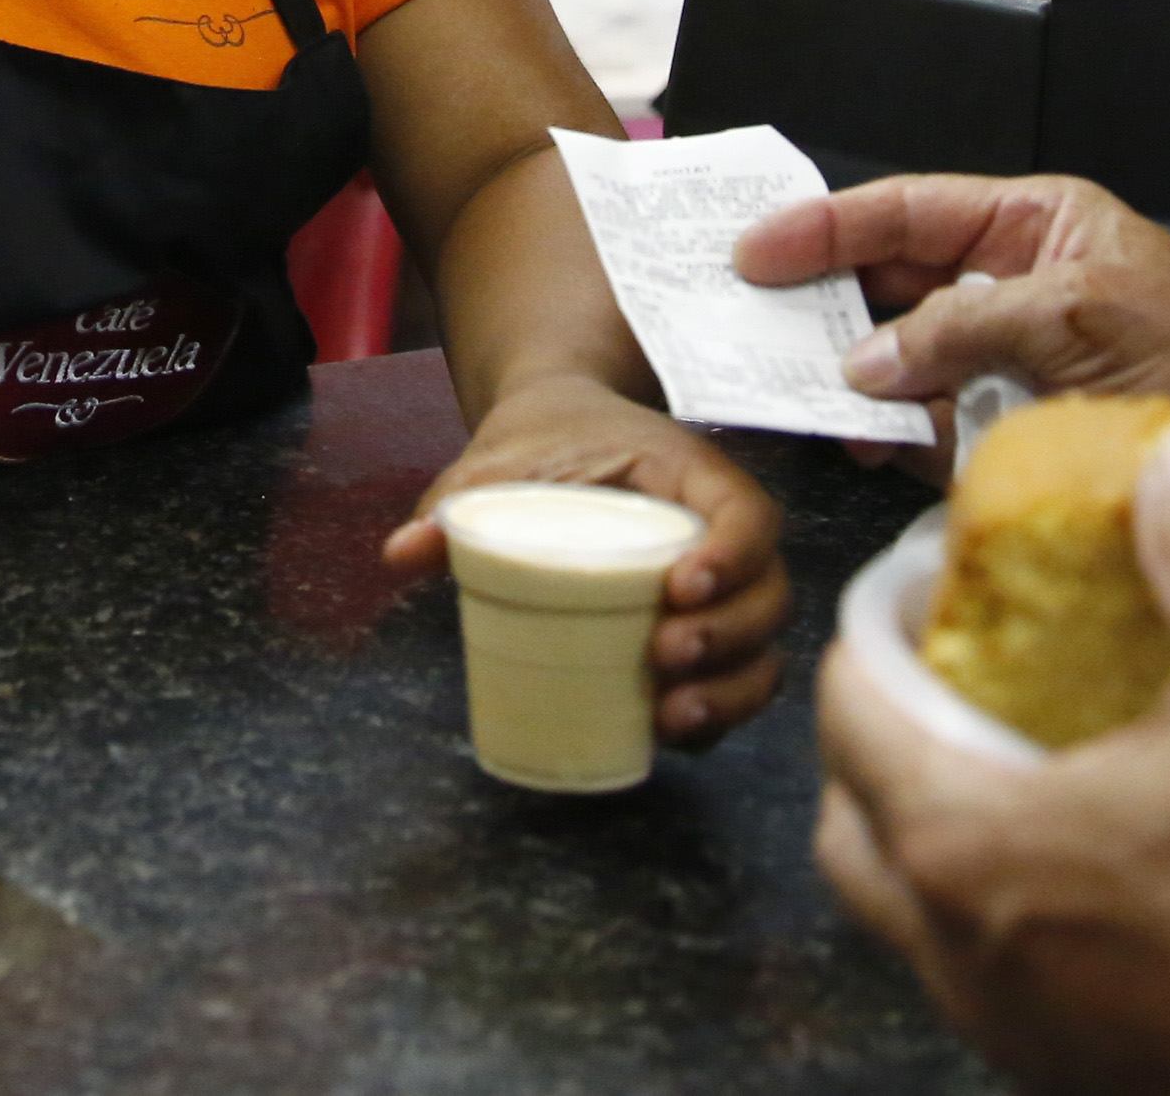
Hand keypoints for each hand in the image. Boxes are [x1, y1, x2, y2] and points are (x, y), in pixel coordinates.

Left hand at [383, 372, 790, 746]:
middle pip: (767, 593)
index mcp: (693, 477)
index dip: (733, 554)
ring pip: (761, 646)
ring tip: (672, 716)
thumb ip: (457, 501)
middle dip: (728, 638)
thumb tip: (402, 554)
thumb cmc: (544, 442)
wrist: (562, 432)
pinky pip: (735, 676)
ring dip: (731, 689)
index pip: (748, 514)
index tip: (682, 585)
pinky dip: (718, 712)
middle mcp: (723, 535)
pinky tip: (673, 737)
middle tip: (664, 657)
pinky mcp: (702, 629)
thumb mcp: (502, 460)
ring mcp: (721, 587)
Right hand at [737, 173, 1169, 431]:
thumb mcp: (1079, 319)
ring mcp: (1016, 361)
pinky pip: (931, 423)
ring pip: (904, 356)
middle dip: (827, 300)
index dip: (828, 226)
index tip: (757, 251)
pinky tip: (864, 440)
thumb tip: (871, 363)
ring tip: (803, 390)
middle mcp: (1022, 285)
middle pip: (896, 280)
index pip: (913, 210)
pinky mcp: (1016, 429)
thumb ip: (964, 325)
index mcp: (1044, 227)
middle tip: (755, 318)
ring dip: (852, 374)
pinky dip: (891, 432)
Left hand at [815, 430, 1169, 1095]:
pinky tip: (1121, 856)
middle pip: (859, 817)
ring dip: (955, 824)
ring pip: (923, 908)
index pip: (851, 709)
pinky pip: (1002, 971)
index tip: (944, 587)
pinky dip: (1021, 903)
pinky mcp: (1087, 1074)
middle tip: (970, 671)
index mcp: (968, 849)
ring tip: (1048, 753)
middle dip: (893, 734)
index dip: (886, 626)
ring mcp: (1019, 1031)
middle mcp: (963, 955)